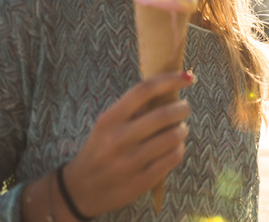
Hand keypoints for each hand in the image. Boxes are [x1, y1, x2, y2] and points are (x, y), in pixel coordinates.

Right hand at [61, 71, 192, 216]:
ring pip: (172, 137)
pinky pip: (172, 158)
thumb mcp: (106, 126)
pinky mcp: (141, 182)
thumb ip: (132, 110)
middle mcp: (119, 139)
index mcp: (109, 120)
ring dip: (182, 129)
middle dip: (182, 108)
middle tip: (184, 108)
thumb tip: (168, 89)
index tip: (187, 77)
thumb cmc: (99, 150)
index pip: (143, 90)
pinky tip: (174, 148)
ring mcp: (130, 162)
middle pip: (164, 115)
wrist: (81, 190)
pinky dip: (179, 149)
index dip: (170, 80)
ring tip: (179, 129)